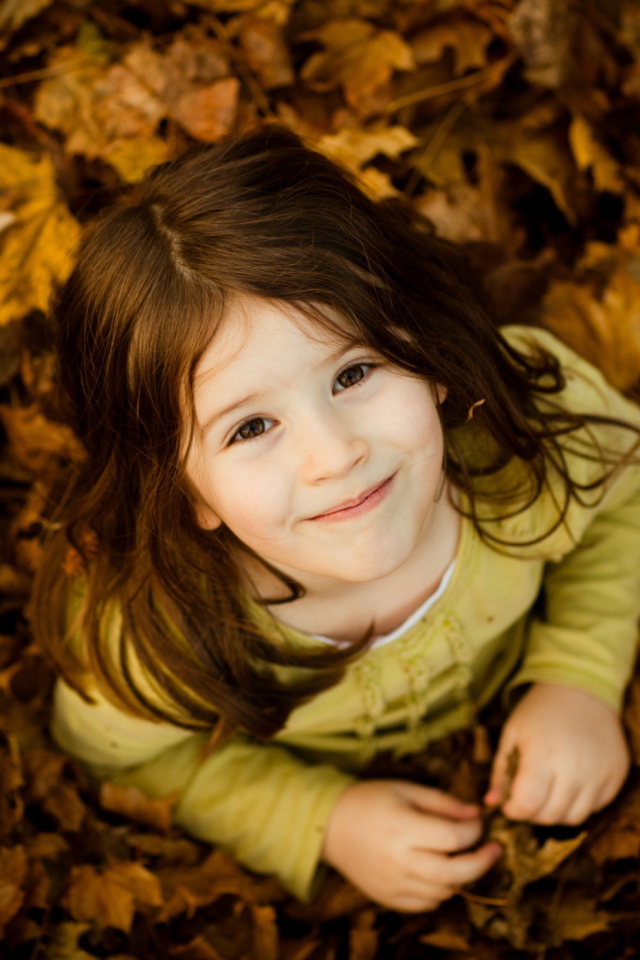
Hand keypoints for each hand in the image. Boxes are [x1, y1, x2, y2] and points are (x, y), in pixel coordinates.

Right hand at [321, 779, 501, 911]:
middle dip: (482, 863)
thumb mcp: (406, 789)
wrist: (329, 825)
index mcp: (403, 829)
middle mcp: (399, 862)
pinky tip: (439, 873)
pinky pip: (425, 905)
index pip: (453, 839)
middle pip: (454, 874)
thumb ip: (443, 802)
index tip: (479, 822)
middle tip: (494, 850)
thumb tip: (477, 813)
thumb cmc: (369, 800)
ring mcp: (393, 884)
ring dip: (461, 877)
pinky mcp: (388, 898)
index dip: (474, 831)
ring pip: (443, 893)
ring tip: (463, 858)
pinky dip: (439, 892)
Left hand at [485, 682, 629, 824]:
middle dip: (532, 813)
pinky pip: (595, 806)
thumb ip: (499, 772)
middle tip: (527, 796)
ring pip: (574, 818)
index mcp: (543, 755)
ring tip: (547, 790)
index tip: (509, 804)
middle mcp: (575, 768)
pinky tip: (569, 783)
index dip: (514, 810)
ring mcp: (600, 773)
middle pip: (550, 816)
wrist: (579, 689)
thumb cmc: (539, 711)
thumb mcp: (511, 734)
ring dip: (556, 812)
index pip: (528, 805)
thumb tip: (491, 803)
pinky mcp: (616, 775)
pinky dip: (579, 802)